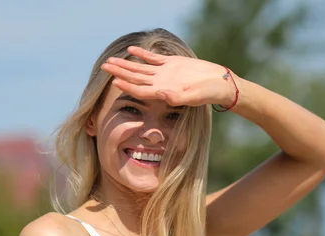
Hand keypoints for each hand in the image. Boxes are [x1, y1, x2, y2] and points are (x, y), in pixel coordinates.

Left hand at [100, 46, 237, 107]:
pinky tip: (131, 50)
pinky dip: (142, 54)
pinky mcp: (173, 64)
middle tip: (104, 66)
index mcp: (163, 92)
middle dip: (119, 72)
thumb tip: (162, 95)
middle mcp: (160, 83)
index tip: (114, 81)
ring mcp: (165, 73)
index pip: (140, 89)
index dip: (126, 85)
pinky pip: (154, 58)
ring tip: (111, 60)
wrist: (221, 84)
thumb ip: (178, 97)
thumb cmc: (210, 93)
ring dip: (126, 64)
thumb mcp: (194, 96)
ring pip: (140, 68)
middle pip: (135, 77)